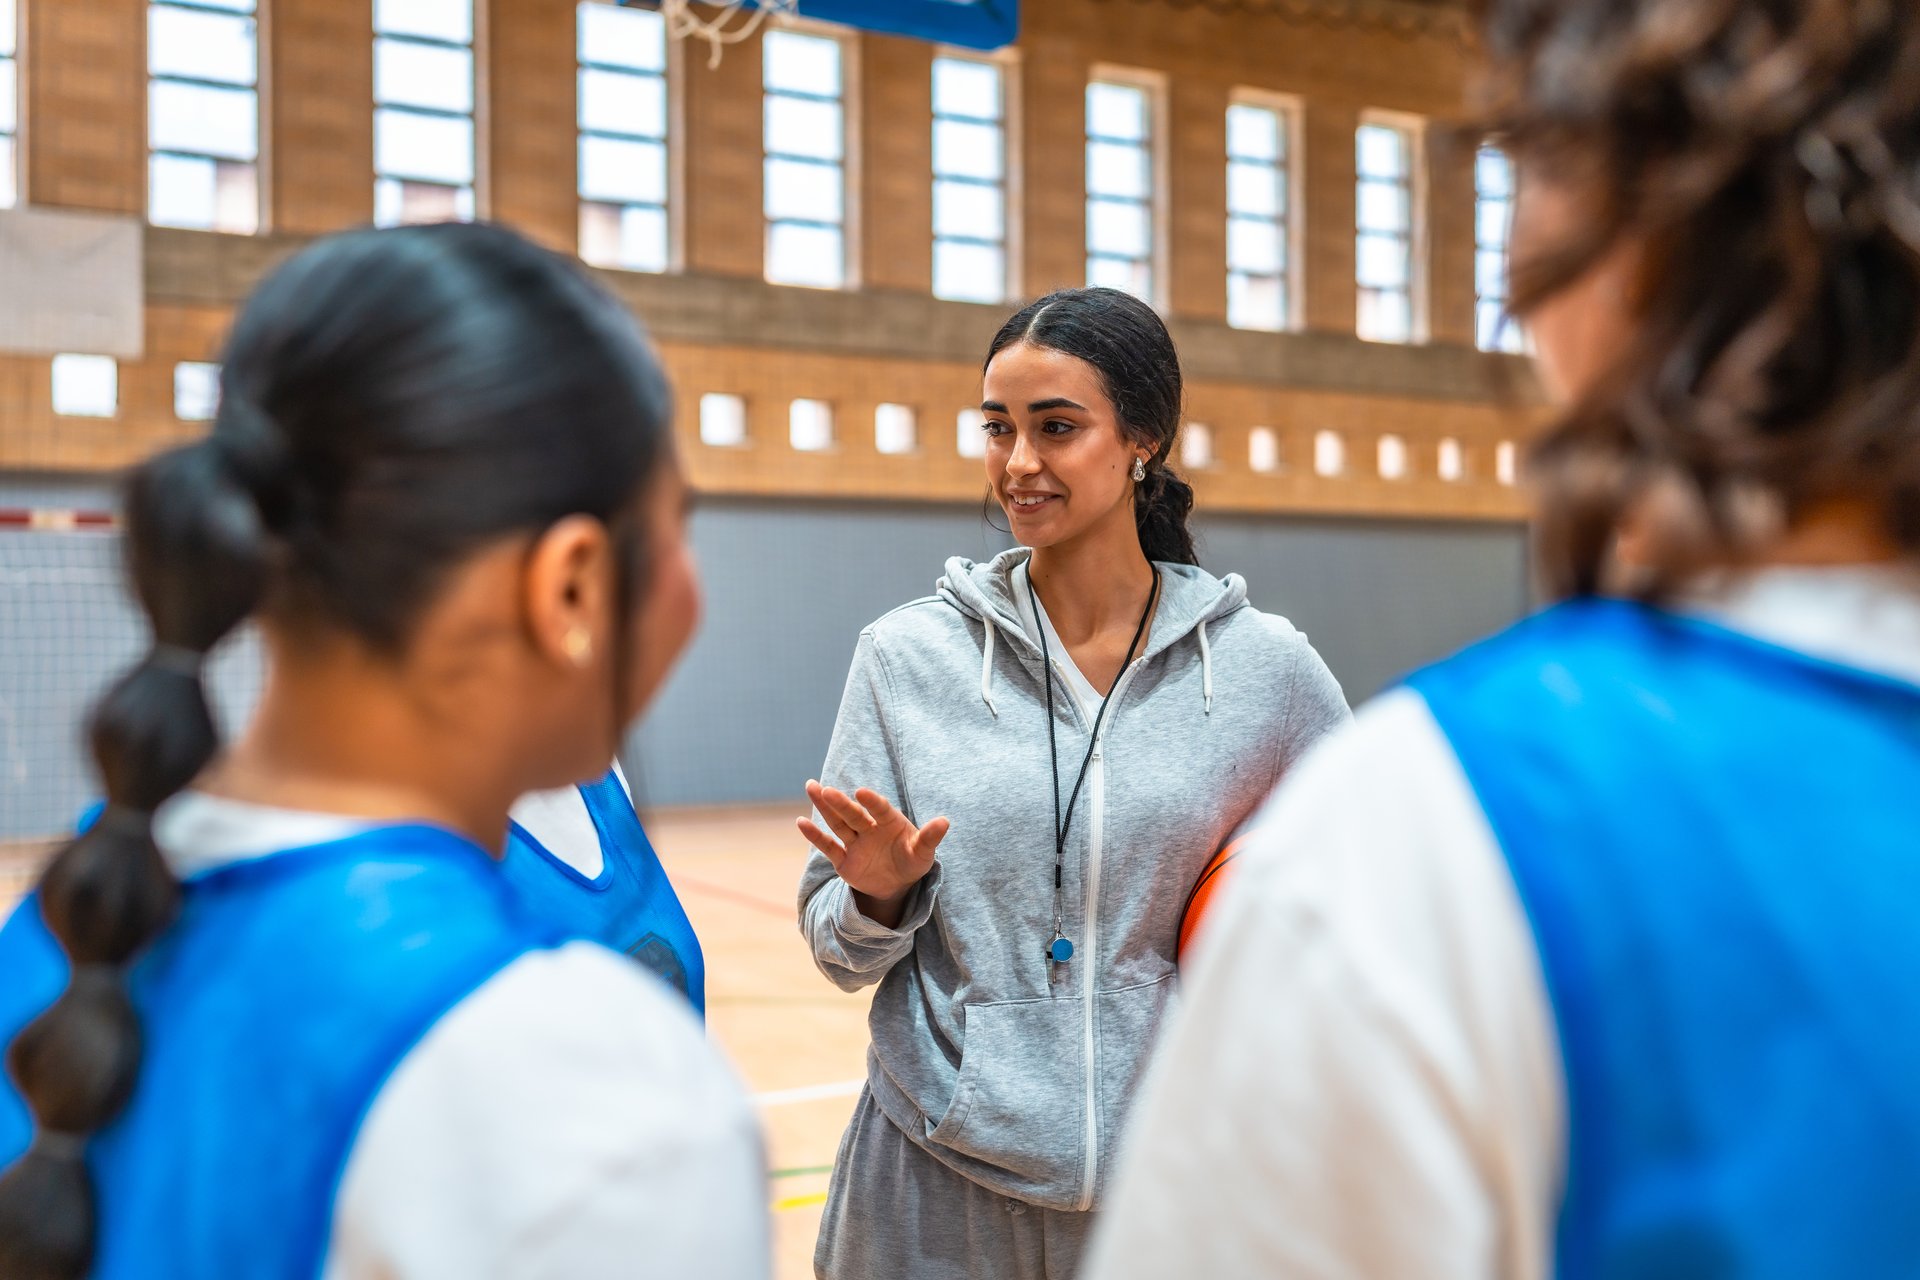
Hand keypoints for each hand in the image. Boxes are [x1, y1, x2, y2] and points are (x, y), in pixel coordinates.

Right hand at [799, 781, 948, 926]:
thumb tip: (945, 821)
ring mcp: (855, 842)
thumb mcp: (924, 853)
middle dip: (841, 803)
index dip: (872, 802)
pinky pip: (828, 846)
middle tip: (827, 789)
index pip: (880, 809)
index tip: (862, 793)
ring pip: (837, 823)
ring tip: (812, 787)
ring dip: (824, 807)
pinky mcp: (844, 859)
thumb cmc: (912, 861)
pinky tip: (801, 822)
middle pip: (853, 814)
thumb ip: (930, 837)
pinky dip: (815, 835)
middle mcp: (870, 828)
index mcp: (890, 822)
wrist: (897, 883)